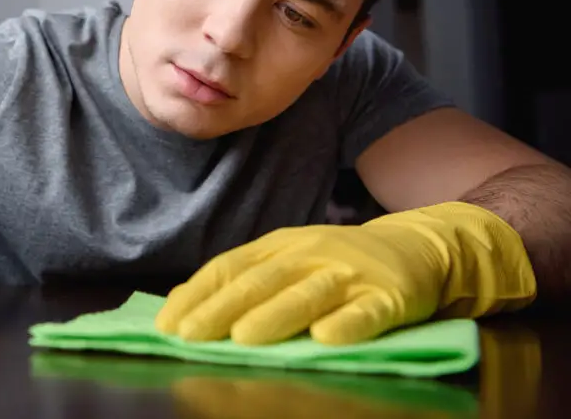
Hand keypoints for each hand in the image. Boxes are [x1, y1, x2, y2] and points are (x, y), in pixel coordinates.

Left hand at [156, 202, 535, 345]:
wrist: (417, 246)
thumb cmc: (338, 262)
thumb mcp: (290, 261)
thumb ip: (247, 280)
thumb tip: (186, 306)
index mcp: (279, 247)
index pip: (230, 267)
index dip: (198, 294)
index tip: (168, 322)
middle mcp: (309, 255)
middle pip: (260, 282)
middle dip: (222, 309)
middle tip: (190, 335)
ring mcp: (349, 273)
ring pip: (308, 295)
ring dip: (275, 316)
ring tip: (244, 337)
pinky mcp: (389, 295)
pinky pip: (367, 311)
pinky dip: (348, 324)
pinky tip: (327, 338)